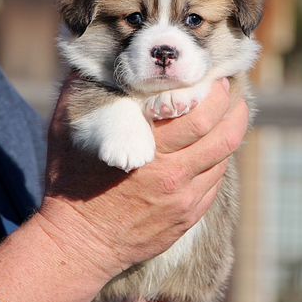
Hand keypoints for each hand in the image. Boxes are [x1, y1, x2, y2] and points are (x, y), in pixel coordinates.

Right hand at [39, 78, 248, 281]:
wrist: (79, 244)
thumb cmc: (70, 182)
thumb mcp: (67, 130)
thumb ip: (83, 90)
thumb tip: (91, 57)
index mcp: (148, 150)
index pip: (199, 115)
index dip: (215, 92)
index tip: (217, 77)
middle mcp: (173, 176)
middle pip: (223, 135)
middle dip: (234, 107)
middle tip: (230, 90)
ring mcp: (184, 200)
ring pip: (224, 159)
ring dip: (231, 132)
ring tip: (230, 113)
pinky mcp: (187, 217)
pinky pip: (215, 183)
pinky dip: (218, 160)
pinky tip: (212, 147)